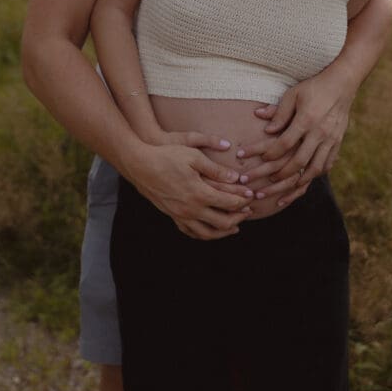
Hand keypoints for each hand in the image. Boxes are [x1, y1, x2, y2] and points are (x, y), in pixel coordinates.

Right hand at [125, 140, 253, 240]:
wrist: (140, 165)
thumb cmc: (167, 156)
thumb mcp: (194, 156)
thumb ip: (216, 169)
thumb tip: (236, 178)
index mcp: (199, 193)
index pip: (229, 203)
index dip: (243, 201)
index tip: (251, 196)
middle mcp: (191, 209)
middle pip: (222, 222)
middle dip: (238, 218)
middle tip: (248, 212)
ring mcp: (180, 215)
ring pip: (206, 233)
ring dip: (223, 232)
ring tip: (234, 227)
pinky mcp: (172, 216)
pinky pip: (190, 232)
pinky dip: (203, 234)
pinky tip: (209, 229)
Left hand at [236, 67, 355, 204]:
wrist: (341, 84)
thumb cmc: (313, 87)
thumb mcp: (293, 94)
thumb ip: (279, 111)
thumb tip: (264, 126)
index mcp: (306, 119)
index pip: (285, 143)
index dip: (270, 153)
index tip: (259, 158)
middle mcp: (319, 132)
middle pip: (299, 161)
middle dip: (281, 174)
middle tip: (267, 180)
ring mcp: (330, 139)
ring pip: (315, 168)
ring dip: (299, 180)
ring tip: (285, 188)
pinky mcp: (338, 142)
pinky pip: (327, 164)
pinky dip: (316, 174)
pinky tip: (306, 178)